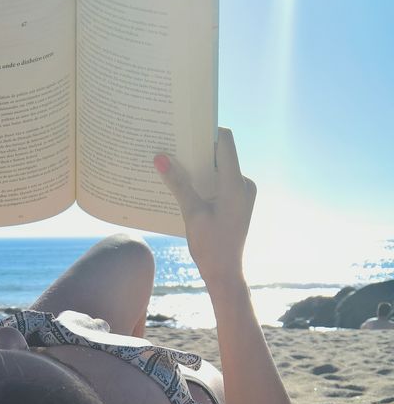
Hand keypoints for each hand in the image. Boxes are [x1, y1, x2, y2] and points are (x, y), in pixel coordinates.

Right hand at [154, 129, 255, 295]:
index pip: (226, 143)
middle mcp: (244, 184)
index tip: (187, 130)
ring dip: (200, 167)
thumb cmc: (210, 246)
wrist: (225, 273)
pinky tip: (187, 186)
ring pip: (220, 168)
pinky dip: (205, 181)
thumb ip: (178, 183)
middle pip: (222, 154)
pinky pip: (221, 182)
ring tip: (177, 167)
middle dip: (199, 151)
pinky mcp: (238, 201)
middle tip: (175, 147)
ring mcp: (243, 193)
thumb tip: (160, 158)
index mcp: (236, 184)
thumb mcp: (191, 213)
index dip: (208, 132)